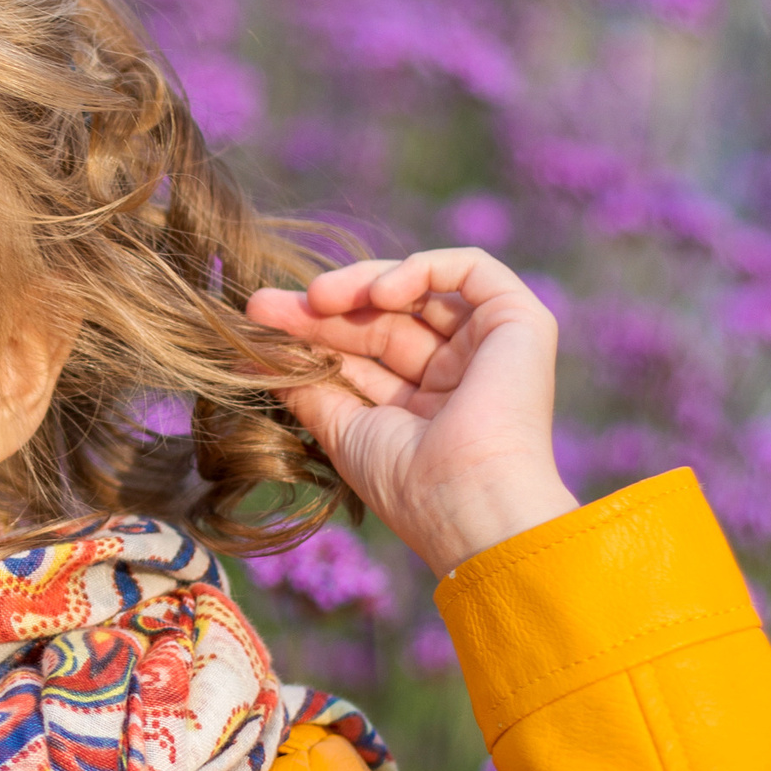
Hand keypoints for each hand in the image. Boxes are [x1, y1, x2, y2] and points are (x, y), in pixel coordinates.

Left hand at [245, 249, 577, 575]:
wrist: (470, 501)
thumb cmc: (409, 483)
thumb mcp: (344, 429)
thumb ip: (306, 387)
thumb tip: (249, 355)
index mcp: (424, 405)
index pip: (361, 351)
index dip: (311, 332)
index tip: (257, 322)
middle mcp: (459, 373)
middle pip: (382, 318)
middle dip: (323, 307)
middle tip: (265, 307)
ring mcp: (490, 347)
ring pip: (418, 290)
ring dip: (360, 285)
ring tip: (317, 298)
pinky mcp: (521, 321)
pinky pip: (471, 270)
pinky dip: (421, 269)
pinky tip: (378, 293)